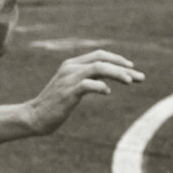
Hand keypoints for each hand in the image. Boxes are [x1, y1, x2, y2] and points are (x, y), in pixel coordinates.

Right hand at [24, 50, 144, 134]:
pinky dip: (101, 87)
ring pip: (99, 68)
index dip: (117, 59)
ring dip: (118, 74)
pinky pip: (89, 85)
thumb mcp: (71, 89)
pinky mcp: (68, 92)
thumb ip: (86, 81)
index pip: (99, 55)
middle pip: (102, 60)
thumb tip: (106, 84)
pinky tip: (107, 92)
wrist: (33, 117)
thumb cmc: (54, 105)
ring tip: (131, 81)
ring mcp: (68, 79)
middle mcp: (70, 68)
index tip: (131, 68)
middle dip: (123, 67)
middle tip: (139, 77)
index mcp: (71, 65)